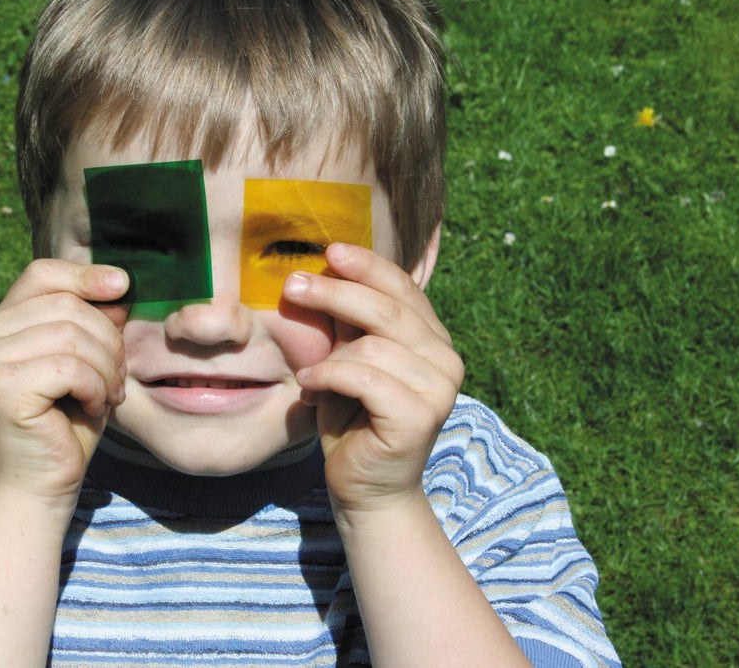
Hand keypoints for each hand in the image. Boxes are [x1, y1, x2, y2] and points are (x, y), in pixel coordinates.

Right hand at [0, 259, 129, 505]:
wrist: (44, 481)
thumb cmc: (68, 419)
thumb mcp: (88, 359)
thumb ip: (95, 321)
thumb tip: (117, 283)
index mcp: (0, 322)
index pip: (42, 274)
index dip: (85, 275)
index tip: (122, 287)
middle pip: (68, 306)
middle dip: (109, 341)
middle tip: (117, 378)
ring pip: (72, 335)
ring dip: (106, 368)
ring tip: (107, 395)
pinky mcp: (2, 386)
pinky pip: (69, 367)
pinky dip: (94, 387)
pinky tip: (92, 407)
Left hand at [281, 243, 463, 515]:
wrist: (365, 487)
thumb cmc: (352, 421)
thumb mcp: (348, 360)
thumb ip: (349, 323)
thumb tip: (325, 268)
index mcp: (432, 339)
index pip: (403, 289)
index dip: (368, 266)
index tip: (330, 250)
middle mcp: (446, 359)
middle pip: (388, 309)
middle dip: (336, 291)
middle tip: (293, 285)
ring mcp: (439, 389)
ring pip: (373, 345)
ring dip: (328, 357)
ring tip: (308, 377)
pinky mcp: (420, 416)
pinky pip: (365, 378)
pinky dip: (330, 378)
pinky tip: (311, 392)